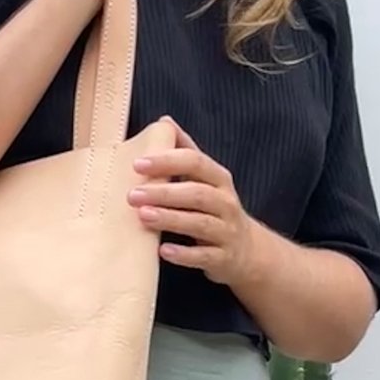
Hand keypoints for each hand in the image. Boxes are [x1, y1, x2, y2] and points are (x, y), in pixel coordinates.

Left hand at [127, 117, 268, 285]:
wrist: (247, 250)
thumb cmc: (215, 208)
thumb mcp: (205, 178)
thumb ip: (185, 151)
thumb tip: (164, 121)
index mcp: (219, 178)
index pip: (195, 162)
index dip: (168, 161)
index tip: (138, 164)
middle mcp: (226, 202)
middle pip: (197, 193)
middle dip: (164, 192)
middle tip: (132, 194)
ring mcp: (226, 231)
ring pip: (201, 223)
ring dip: (171, 219)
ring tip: (143, 216)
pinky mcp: (223, 257)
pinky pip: (204, 256)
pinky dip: (184, 254)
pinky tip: (163, 251)